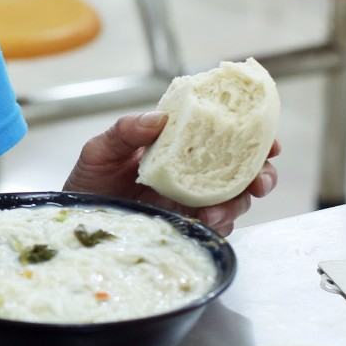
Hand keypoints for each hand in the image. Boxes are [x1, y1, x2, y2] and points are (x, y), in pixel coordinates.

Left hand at [62, 112, 278, 236]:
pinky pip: (214, 226)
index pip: (221, 133)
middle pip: (241, 169)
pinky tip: (205, 225)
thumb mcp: (100, 150)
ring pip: (233, 200)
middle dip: (260, 175)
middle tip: (258, 183)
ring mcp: (191, 199)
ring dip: (236, 205)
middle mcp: (191, 170)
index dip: (252, 135)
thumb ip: (125, 131)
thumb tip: (157, 118)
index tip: (269, 141)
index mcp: (177, 143)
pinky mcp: (185, 225)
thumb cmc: (88, 180)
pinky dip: (218, 226)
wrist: (76, 220)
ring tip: (213, 214)